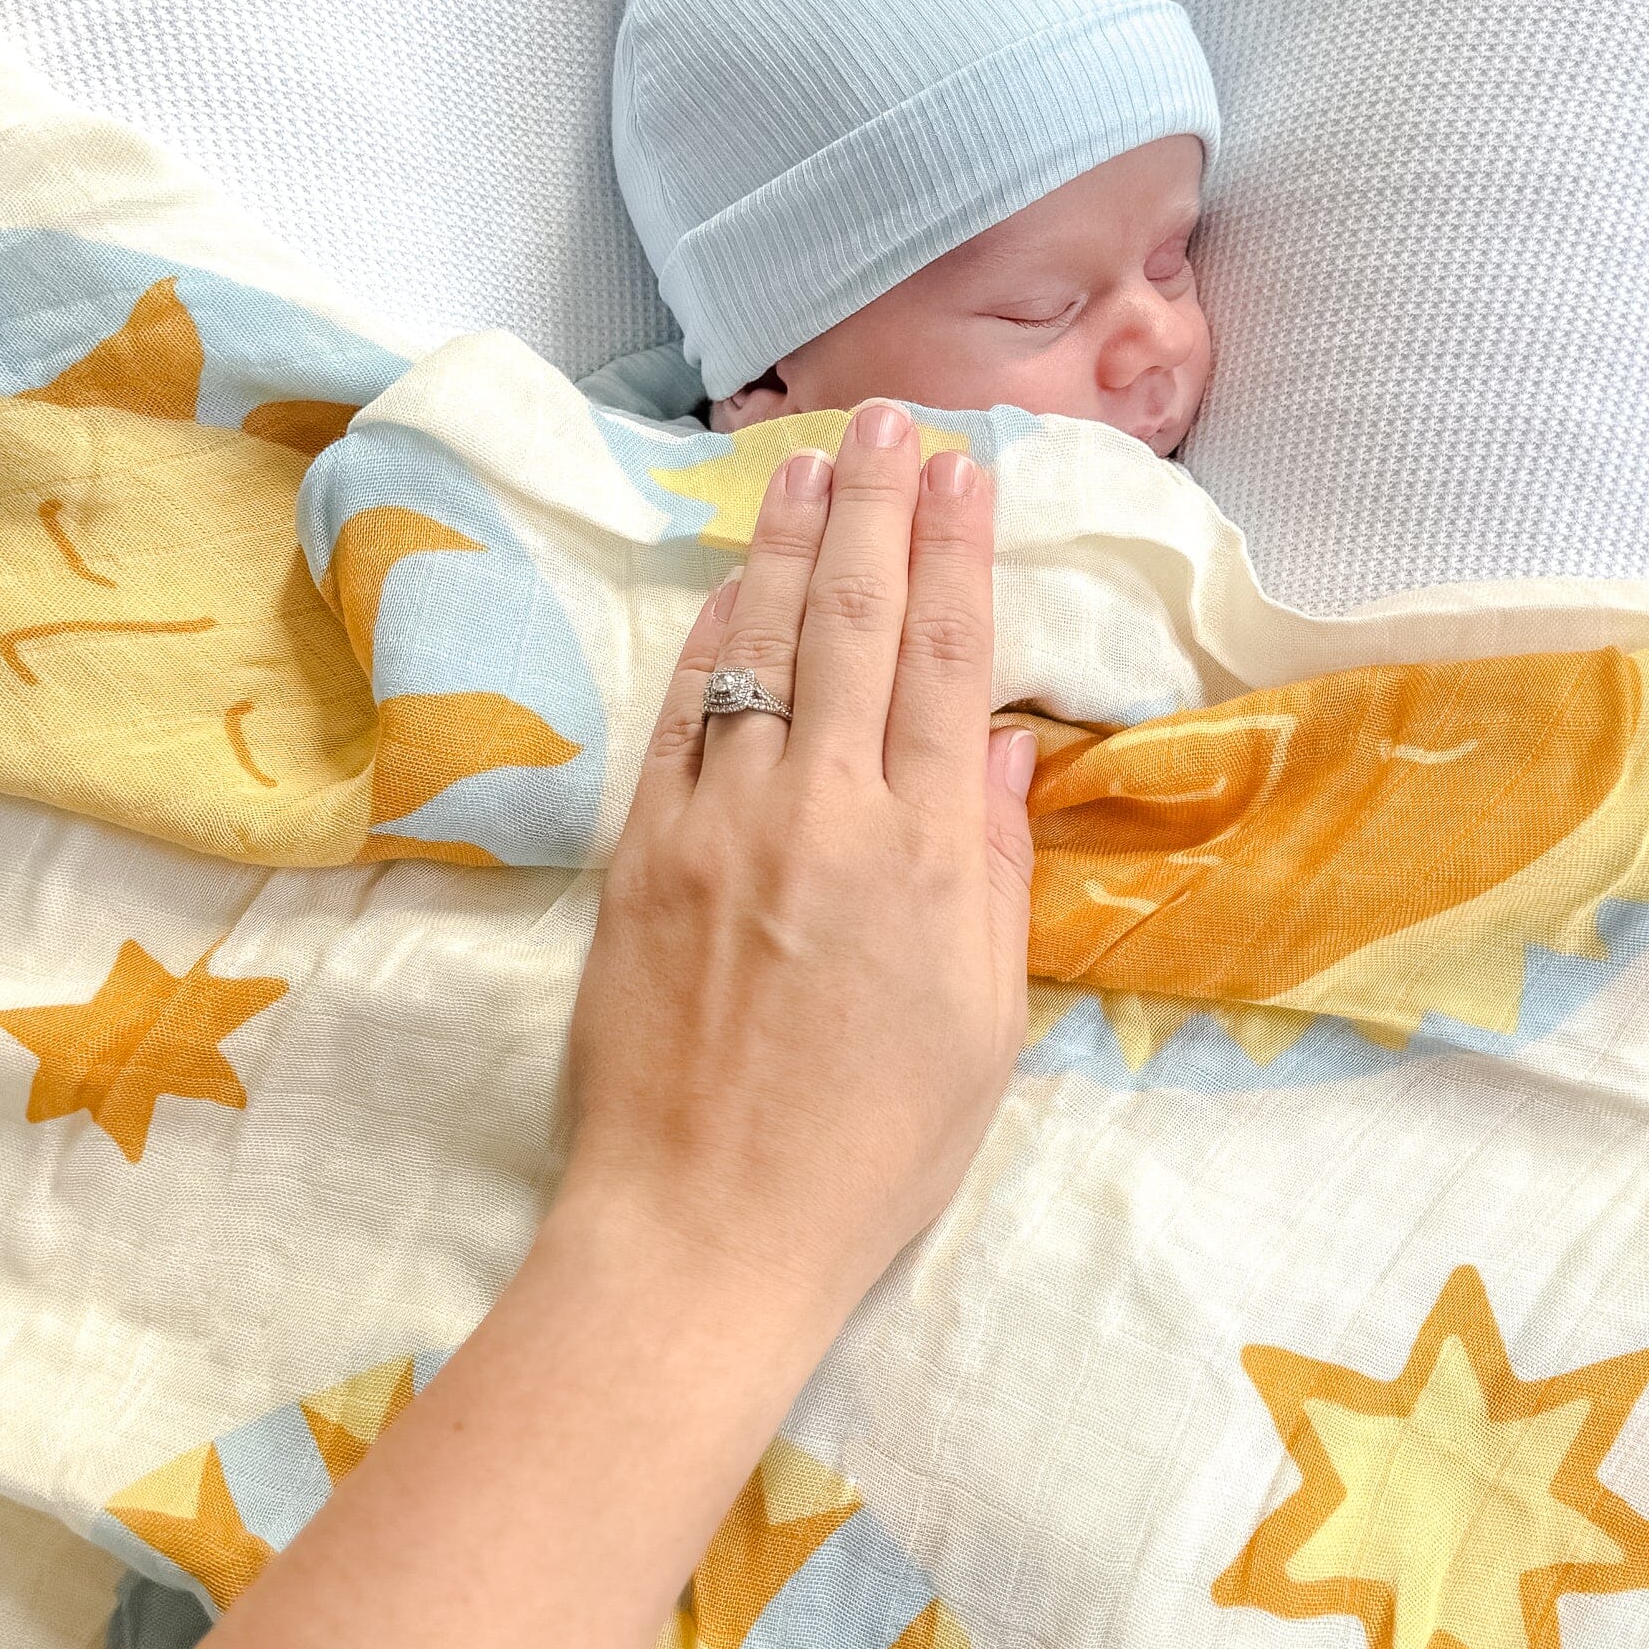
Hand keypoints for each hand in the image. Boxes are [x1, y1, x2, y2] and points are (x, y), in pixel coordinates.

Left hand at [559, 401, 1035, 1336]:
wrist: (704, 1230)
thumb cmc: (870, 1155)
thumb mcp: (984, 1029)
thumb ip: (997, 880)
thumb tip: (1006, 758)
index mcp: (929, 860)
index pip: (952, 663)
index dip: (961, 553)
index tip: (968, 470)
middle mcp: (826, 815)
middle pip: (859, 624)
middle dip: (881, 507)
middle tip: (895, 419)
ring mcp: (722, 826)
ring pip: (763, 648)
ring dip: (793, 543)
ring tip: (814, 459)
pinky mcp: (642, 855)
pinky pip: (682, 714)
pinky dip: (714, 637)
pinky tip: (737, 584)